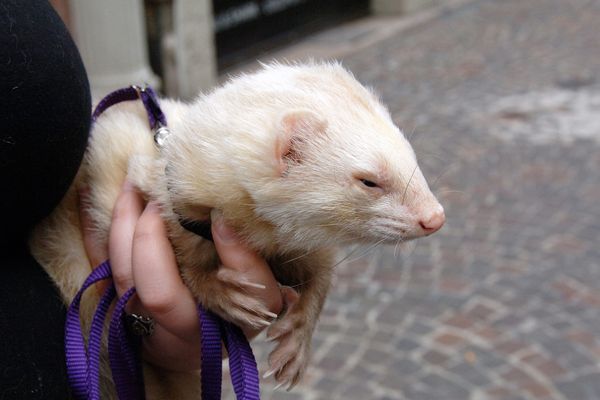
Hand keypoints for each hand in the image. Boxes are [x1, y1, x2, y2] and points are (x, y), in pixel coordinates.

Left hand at [79, 180, 282, 370]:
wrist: (218, 343)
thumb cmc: (242, 320)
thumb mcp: (263, 302)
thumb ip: (246, 266)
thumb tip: (222, 218)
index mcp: (187, 327)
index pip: (158, 291)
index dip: (153, 246)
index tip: (167, 202)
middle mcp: (149, 324)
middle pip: (123, 274)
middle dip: (129, 222)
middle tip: (146, 182)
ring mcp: (129, 313)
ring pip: (107, 266)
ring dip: (115, 221)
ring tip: (129, 183)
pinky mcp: (119, 300)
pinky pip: (98, 263)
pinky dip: (93, 230)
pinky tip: (90, 195)